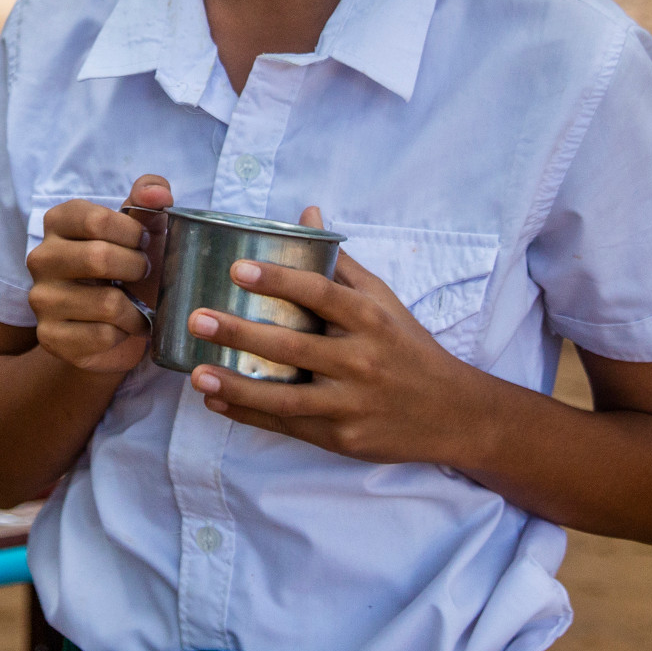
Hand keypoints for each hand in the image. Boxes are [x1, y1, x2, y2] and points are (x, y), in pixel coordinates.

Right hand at [25, 174, 173, 374]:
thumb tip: (159, 194)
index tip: (142, 243)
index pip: (97, 220)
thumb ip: (149, 201)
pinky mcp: (49, 336)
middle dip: (136, 269)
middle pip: (99, 258)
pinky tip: (119, 328)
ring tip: (135, 305)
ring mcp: (41, 299)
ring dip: (135, 308)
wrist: (109, 326)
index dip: (133, 234)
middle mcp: (40, 258)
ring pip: (107, 303)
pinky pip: (103, 336)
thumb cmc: (126, 269)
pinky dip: (123, 334)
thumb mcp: (140, 231)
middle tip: (143, 275)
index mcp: (57, 222)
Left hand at [185, 206, 491, 465]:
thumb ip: (341, 262)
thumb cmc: (407, 347)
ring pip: (286, 395)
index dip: (278, 279)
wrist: (453, 413)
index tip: (237, 269)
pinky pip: (288, 423)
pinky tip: (216, 400)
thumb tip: (308, 213)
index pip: (321, 294)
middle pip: (294, 346)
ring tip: (197, 373)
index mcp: (370, 319)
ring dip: (237, 384)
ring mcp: (350, 402)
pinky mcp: (342, 437)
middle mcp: (361, 360)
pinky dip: (249, 414)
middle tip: (198, 318)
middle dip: (242, 333)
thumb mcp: (383, 300)